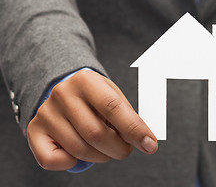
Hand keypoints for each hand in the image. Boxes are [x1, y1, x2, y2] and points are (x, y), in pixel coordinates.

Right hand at [26, 70, 157, 170]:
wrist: (64, 90)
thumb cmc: (96, 98)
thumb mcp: (114, 96)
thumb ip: (128, 117)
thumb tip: (145, 141)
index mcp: (86, 80)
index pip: (114, 108)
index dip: (135, 130)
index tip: (150, 145)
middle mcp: (62, 94)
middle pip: (96, 133)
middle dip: (119, 149)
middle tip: (126, 149)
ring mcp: (46, 113)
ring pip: (79, 150)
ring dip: (101, 157)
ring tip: (106, 148)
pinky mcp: (34, 131)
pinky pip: (52, 160)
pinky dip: (70, 164)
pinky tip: (79, 155)